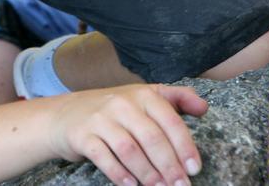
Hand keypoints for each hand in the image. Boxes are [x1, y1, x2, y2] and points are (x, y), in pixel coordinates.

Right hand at [49, 84, 207, 185]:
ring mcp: (100, 119)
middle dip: (169, 166)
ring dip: (148, 174)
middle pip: (152, 138)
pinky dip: (119, 174)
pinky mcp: (82, 135)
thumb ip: (174, 99)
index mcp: (142, 94)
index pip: (170, 120)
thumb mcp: (142, 97)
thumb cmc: (112, 110)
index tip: (194, 169)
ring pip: (130, 150)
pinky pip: (104, 158)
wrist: (64, 114)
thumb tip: (204, 108)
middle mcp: (121, 103)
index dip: (185, 146)